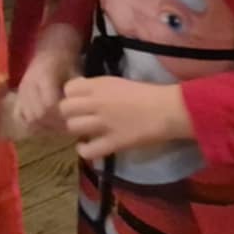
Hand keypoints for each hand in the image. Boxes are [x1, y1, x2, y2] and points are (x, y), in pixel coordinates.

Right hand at [14, 28, 82, 135]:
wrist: (49, 50)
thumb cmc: (65, 62)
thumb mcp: (74, 72)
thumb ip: (76, 90)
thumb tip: (82, 109)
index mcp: (44, 77)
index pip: (49, 106)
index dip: (60, 117)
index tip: (71, 120)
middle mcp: (29, 84)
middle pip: (37, 114)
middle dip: (52, 124)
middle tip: (65, 127)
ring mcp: (22, 90)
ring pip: (28, 117)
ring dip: (42, 125)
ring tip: (56, 127)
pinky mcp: (18, 95)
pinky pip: (20, 114)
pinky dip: (31, 122)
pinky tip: (43, 124)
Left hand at [60, 76, 193, 162]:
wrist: (168, 109)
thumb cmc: (147, 93)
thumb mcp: (117, 82)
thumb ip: (97, 87)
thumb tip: (80, 90)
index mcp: (99, 85)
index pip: (68, 89)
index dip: (71, 96)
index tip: (78, 100)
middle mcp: (96, 103)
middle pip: (65, 108)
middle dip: (70, 113)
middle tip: (80, 117)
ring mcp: (103, 124)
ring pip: (72, 127)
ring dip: (77, 130)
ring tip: (86, 131)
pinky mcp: (113, 143)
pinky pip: (88, 151)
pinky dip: (84, 150)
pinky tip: (88, 146)